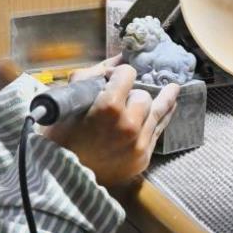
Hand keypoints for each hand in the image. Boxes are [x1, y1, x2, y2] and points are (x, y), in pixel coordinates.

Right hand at [40, 57, 178, 187]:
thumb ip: (95, 73)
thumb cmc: (60, 133)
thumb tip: (120, 57)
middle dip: (131, 93)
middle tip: (119, 99)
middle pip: (143, 94)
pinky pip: (159, 130)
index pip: (127, 74)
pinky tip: (170, 104)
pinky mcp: (143, 158)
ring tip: (172, 88)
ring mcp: (139, 143)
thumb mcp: (71, 96)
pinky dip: (163, 116)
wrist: (61, 175)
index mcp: (109, 106)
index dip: (118, 74)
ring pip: (157, 110)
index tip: (112, 79)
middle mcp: (129, 124)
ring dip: (154, 101)